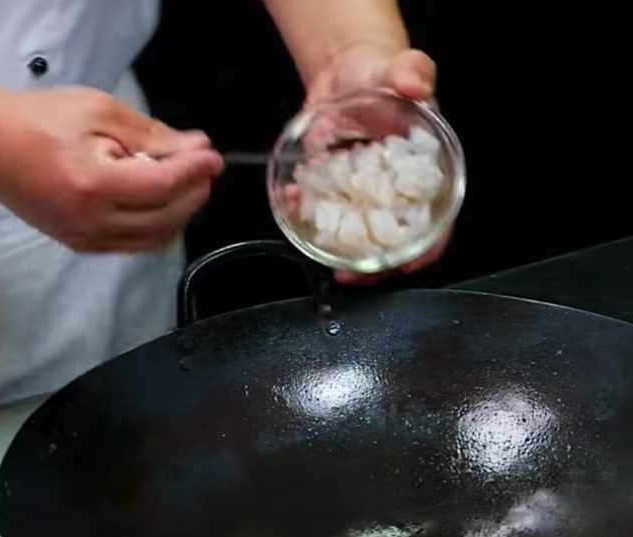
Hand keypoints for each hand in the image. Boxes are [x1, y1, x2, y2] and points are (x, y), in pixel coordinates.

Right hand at [0, 87, 223, 252]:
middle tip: (204, 170)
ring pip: (153, 239)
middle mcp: (91, 222)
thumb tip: (193, 148)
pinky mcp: (81, 245)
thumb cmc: (38, 121)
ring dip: (179, 214)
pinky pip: (133, 245)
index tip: (213, 157)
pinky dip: (156, 227)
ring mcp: (85, 239)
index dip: (194, 172)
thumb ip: (150, 134)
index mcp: (93, 185)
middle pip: (164, 218)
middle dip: (193, 194)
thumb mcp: (98, 111)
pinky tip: (161, 205)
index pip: (162, 186)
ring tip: (186, 185)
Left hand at [305, 45, 447, 283]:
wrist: (348, 70)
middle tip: (350, 274)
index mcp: (423, 175)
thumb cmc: (384, 75)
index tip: (407, 266)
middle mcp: (394, 192)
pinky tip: (292, 200)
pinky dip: (305, 210)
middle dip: (373, 264)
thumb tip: (414, 83)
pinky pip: (322, 208)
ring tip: (314, 240)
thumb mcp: (402, 69)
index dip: (425, 249)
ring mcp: (362, 194)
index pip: (436, 222)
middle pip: (393, 243)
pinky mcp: (334, 189)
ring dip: (335, 246)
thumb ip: (413, 73)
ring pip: (355, 233)